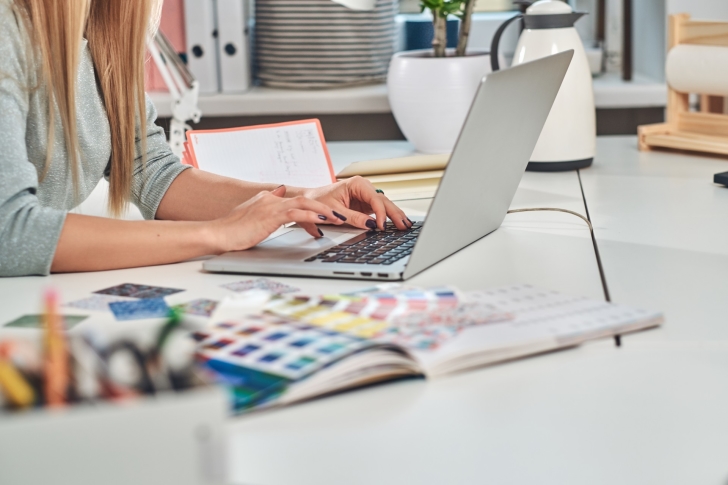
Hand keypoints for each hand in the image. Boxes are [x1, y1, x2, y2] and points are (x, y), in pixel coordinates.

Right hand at [208, 185, 343, 252]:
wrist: (219, 233)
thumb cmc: (234, 229)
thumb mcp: (253, 212)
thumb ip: (268, 203)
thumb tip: (280, 191)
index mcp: (269, 199)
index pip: (297, 200)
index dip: (316, 206)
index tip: (330, 213)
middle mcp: (272, 199)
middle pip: (306, 200)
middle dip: (325, 207)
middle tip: (341, 215)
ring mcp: (271, 206)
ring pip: (304, 204)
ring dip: (323, 211)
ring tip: (338, 218)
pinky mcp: (270, 216)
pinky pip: (296, 213)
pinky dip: (311, 216)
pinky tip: (323, 221)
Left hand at [302, 176, 410, 230]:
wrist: (309, 200)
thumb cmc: (318, 200)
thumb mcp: (334, 211)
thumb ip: (353, 218)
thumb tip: (370, 225)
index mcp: (356, 184)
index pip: (375, 199)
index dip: (380, 213)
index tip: (381, 226)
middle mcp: (364, 187)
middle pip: (384, 201)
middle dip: (394, 214)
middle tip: (404, 226)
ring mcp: (366, 196)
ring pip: (385, 205)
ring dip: (395, 215)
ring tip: (405, 225)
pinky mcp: (365, 204)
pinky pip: (380, 210)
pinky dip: (388, 217)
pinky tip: (397, 223)